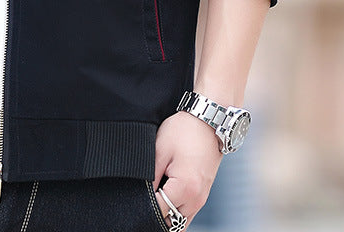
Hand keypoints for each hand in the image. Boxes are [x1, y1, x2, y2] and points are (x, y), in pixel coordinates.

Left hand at [151, 110, 222, 227]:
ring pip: (179, 221)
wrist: (208, 122)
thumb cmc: (183, 131)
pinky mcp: (203, 195)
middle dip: (155, 211)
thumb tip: (140, 196)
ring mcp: (202, 199)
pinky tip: (165, 192)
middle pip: (170, 222)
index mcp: (185, 189)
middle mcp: (196, 200)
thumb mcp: (160, 150)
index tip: (135, 195)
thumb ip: (149, 177)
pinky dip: (175, 208)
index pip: (159, 211)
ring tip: (155, 192)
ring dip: (166, 212)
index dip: (143, 205)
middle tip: (144, 195)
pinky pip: (186, 212)